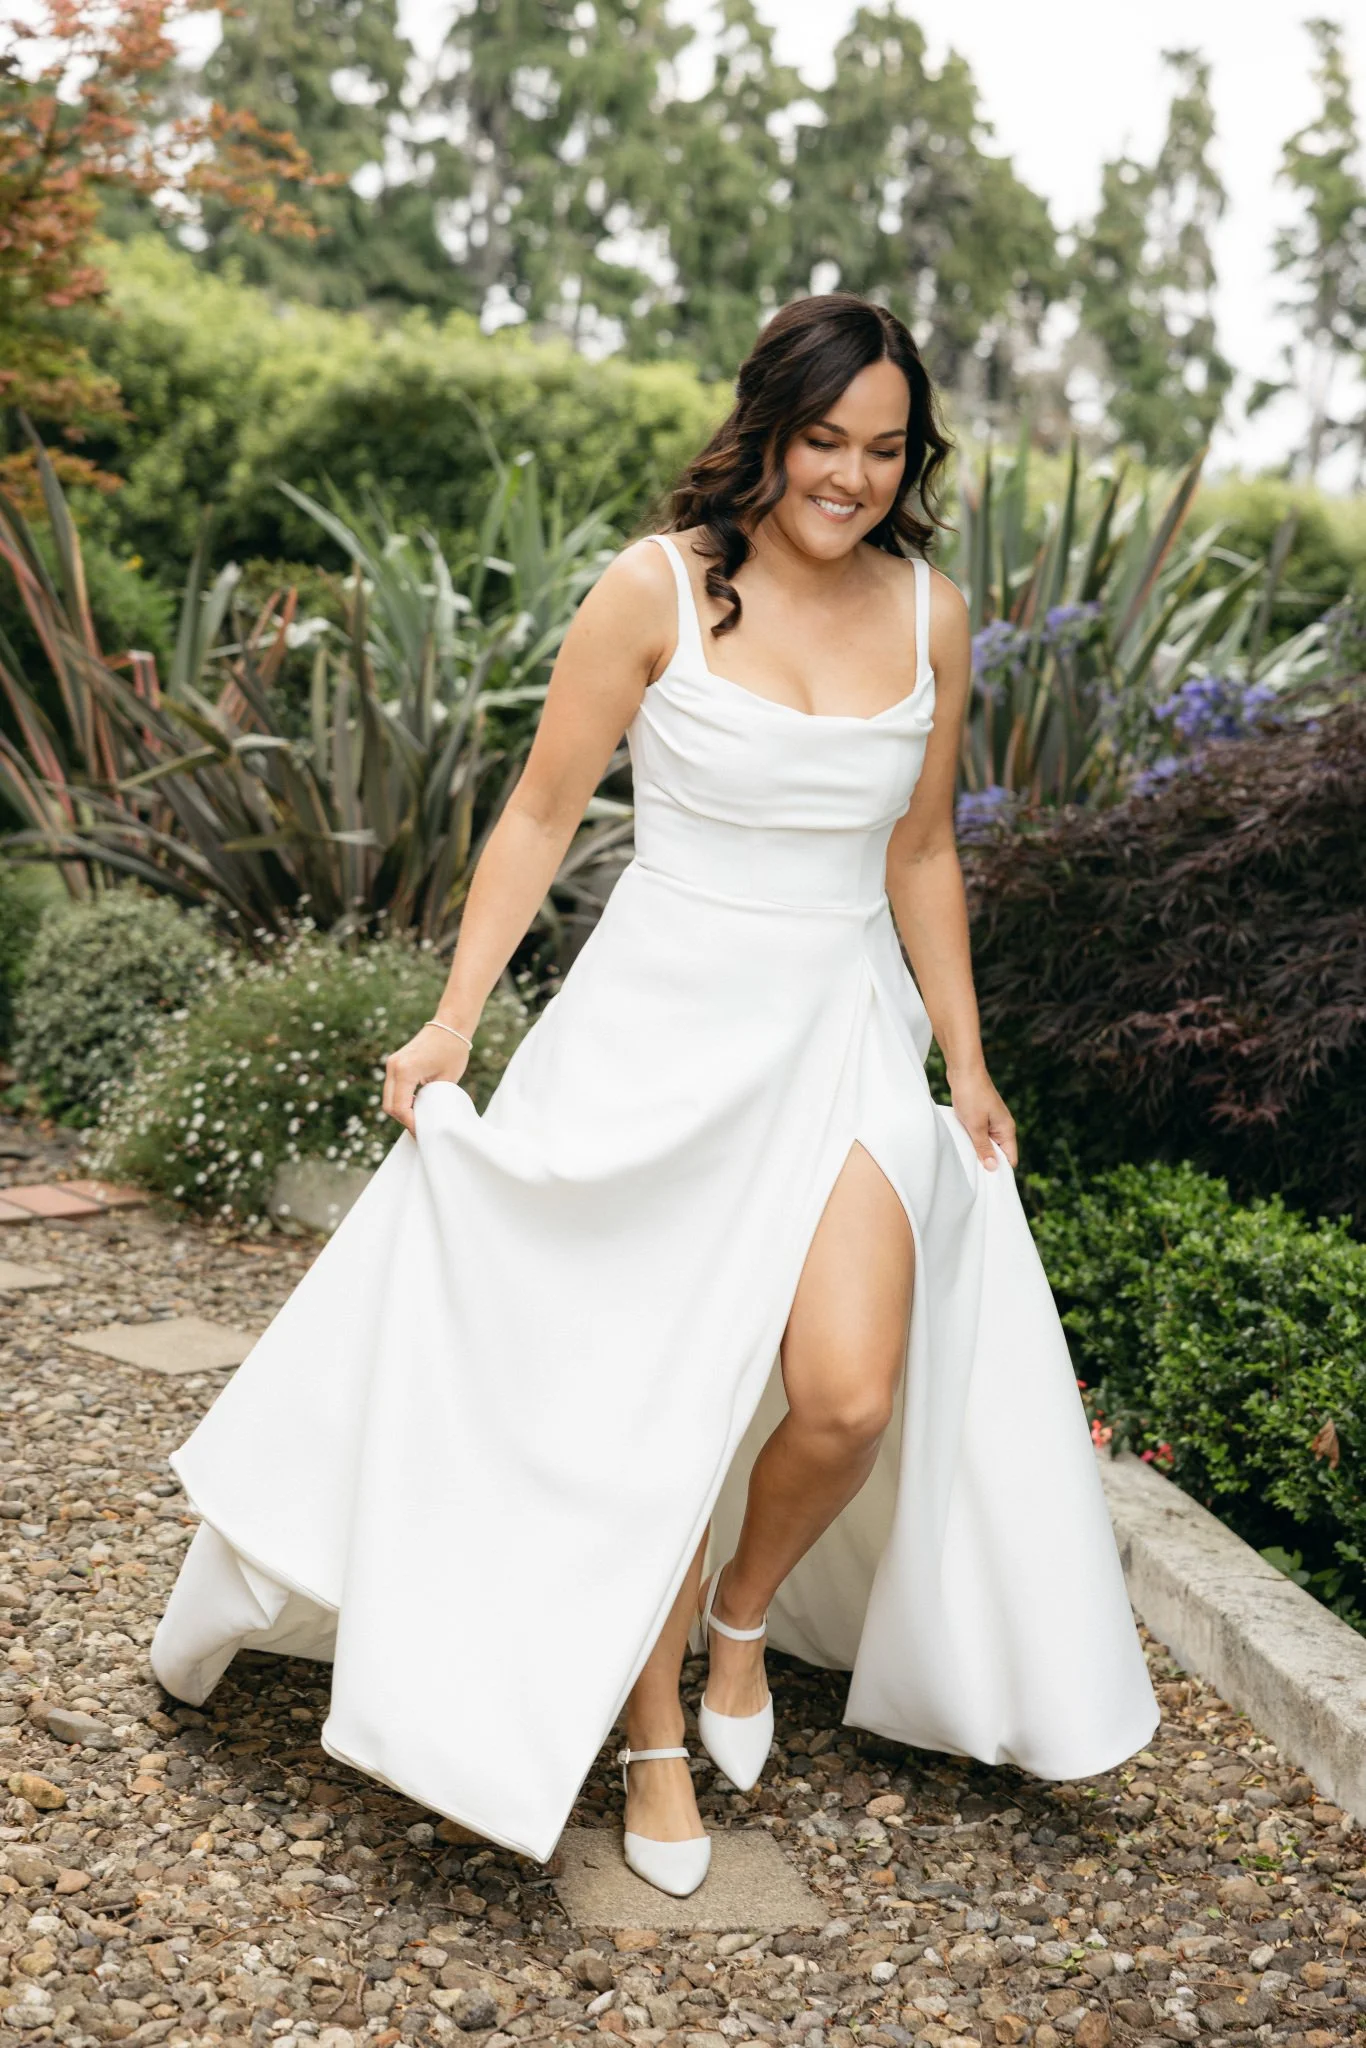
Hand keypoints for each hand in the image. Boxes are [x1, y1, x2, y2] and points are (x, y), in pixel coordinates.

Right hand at [382, 1022, 471, 1136]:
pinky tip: (416, 1106)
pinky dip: (401, 1100)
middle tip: (421, 1130)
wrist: (450, 1025)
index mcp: (406, 1071)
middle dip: (404, 1120)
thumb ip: (433, 1100)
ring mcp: (392, 1064)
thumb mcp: (446, 1080)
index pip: (400, 1108)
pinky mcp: (395, 1063)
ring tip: (419, 1120)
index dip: (411, 1124)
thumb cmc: (453, 1051)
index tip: (424, 1133)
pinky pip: (392, 1089)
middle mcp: (394, 1067)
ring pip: (388, 1098)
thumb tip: (427, 1119)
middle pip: (389, 1106)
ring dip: (401, 1110)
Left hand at [948, 1063, 1016, 1171]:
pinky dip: (973, 1140)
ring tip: (966, 1162)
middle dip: (988, 1162)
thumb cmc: (971, 1095)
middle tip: (974, 1175)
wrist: (964, 1070)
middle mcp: (1002, 1126)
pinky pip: (979, 1134)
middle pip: (999, 1153)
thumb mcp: (976, 1126)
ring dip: (978, 1150)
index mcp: (1006, 1129)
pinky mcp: (981, 1116)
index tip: (987, 1183)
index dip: (1000, 1170)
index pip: (1010, 1158)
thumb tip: (993, 1168)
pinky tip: (962, 1145)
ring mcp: (992, 1121)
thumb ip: (983, 1147)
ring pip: (988, 1143)